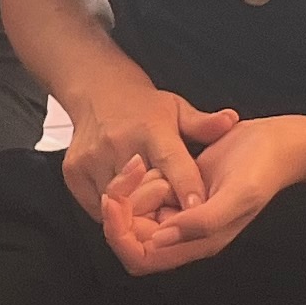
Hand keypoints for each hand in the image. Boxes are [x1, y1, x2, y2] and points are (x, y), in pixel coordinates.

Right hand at [61, 82, 231, 225]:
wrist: (96, 93)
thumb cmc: (143, 108)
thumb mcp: (177, 109)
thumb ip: (204, 124)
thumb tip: (231, 121)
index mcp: (150, 128)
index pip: (171, 162)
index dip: (186, 186)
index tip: (198, 208)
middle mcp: (117, 143)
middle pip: (141, 191)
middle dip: (157, 206)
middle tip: (169, 210)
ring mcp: (91, 159)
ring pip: (117, 204)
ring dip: (134, 212)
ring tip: (147, 206)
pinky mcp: (74, 172)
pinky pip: (96, 206)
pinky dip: (112, 210)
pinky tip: (124, 199)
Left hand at [99, 112, 305, 275]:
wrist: (276, 142)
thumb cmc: (263, 170)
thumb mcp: (237, 196)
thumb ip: (202, 222)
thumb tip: (160, 240)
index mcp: (197, 244)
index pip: (140, 257)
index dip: (119, 236)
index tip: (114, 202)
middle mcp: (183, 233)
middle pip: (129, 232)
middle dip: (127, 203)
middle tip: (136, 170)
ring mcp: (179, 211)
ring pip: (134, 209)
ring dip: (139, 186)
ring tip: (164, 167)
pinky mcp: (177, 191)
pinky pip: (144, 189)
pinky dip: (145, 175)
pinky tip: (163, 160)